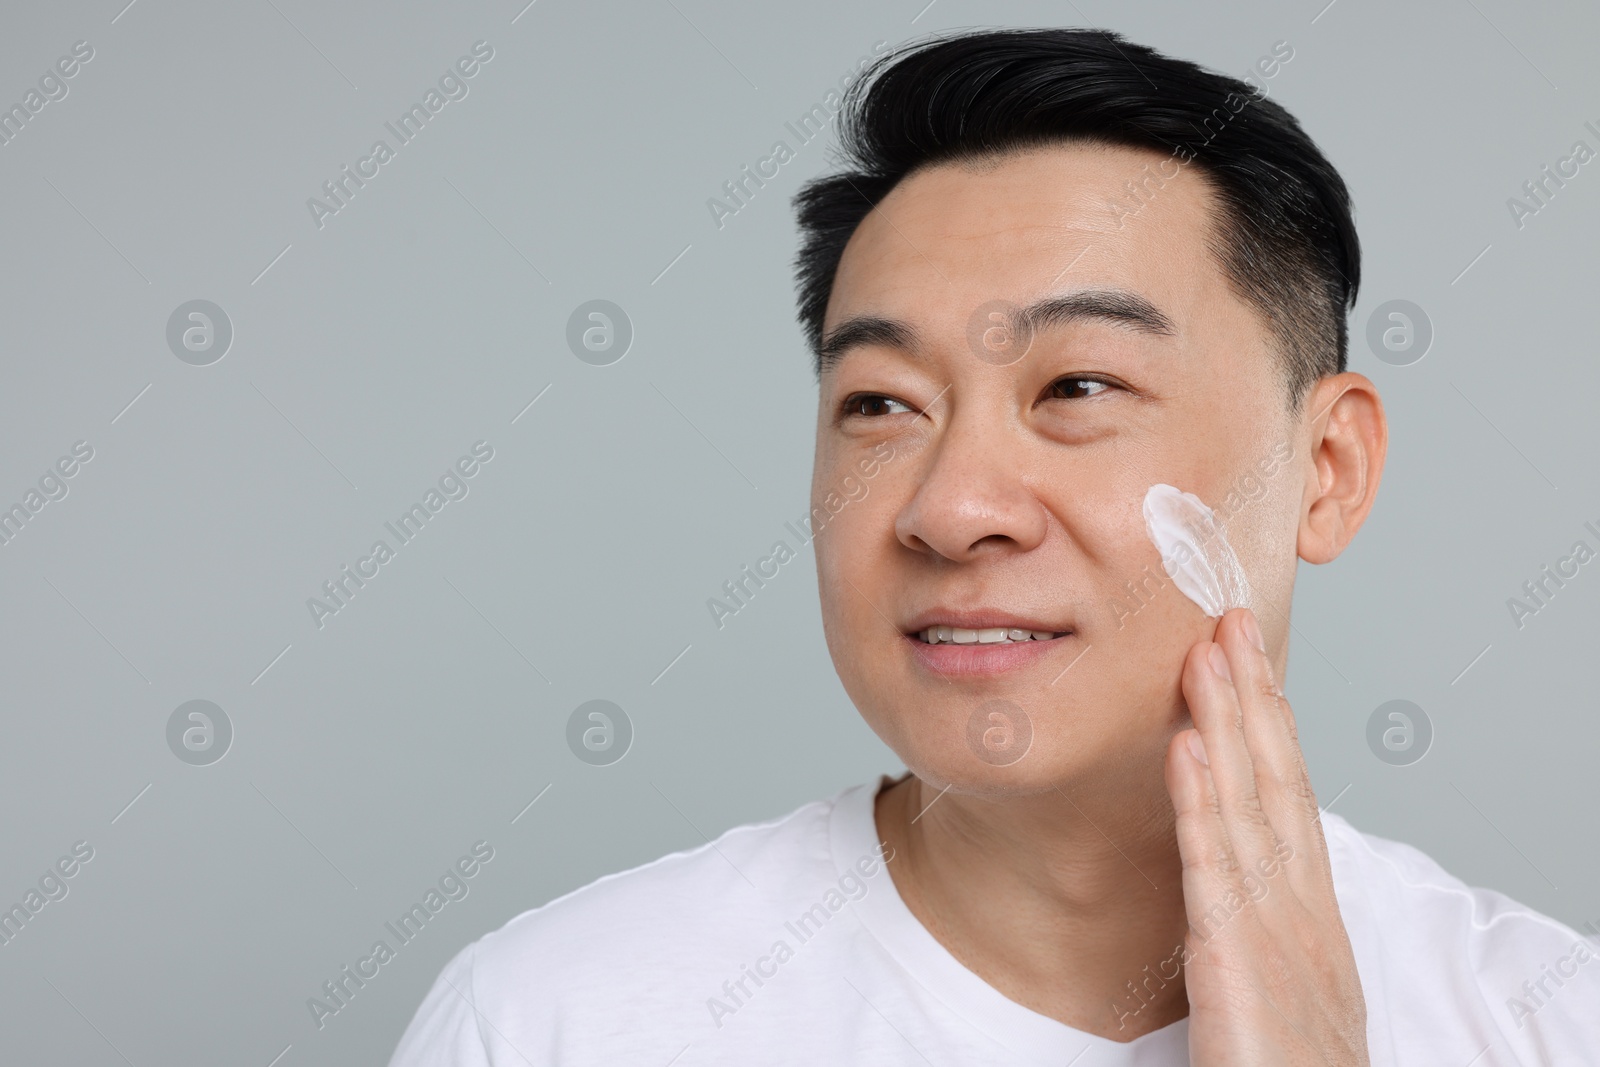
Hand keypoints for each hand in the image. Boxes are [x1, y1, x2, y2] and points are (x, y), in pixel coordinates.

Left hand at [1165, 607, 1368, 1065]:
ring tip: (1204, 653)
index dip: (1268, 723)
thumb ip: (1256, 929)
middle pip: (1275, 779)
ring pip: (1246, 803)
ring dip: (1224, 722)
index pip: (1288, 796)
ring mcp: (1272, 928)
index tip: (1248, 663)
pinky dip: (1197, 802)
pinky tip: (1183, 748)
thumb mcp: (1280, 985)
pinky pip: (1211, 868)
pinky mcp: (1234, 960)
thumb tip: (1230, 893)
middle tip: (1229, 621)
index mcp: (1308, 912)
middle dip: (1253, 697)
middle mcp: (1298, 907)